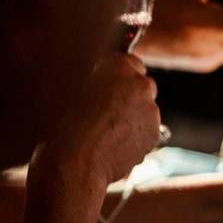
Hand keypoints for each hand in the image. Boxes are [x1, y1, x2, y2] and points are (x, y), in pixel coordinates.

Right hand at [45, 54, 159, 184]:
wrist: (77, 161)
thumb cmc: (67, 124)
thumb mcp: (76, 90)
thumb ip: (100, 81)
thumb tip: (108, 83)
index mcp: (119, 67)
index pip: (131, 62)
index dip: (121, 75)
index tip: (112, 83)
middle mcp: (141, 85)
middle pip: (143, 85)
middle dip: (132, 94)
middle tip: (110, 109)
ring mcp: (151, 110)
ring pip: (147, 109)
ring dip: (134, 116)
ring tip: (109, 132)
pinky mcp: (155, 132)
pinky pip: (148, 129)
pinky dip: (137, 134)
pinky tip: (116, 143)